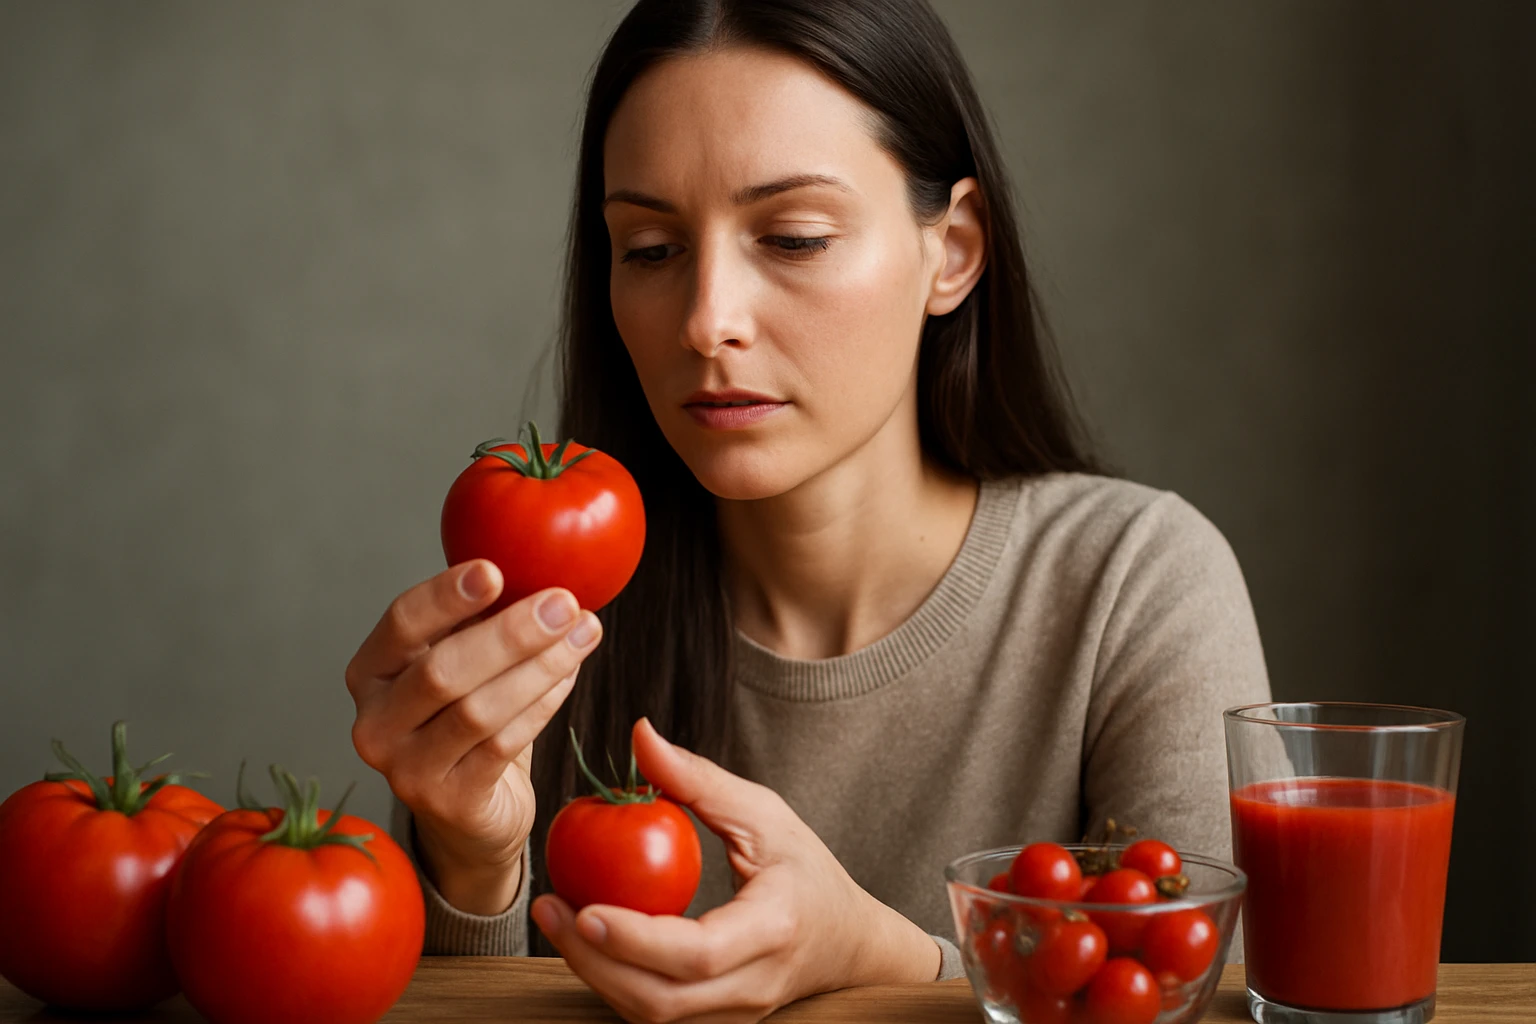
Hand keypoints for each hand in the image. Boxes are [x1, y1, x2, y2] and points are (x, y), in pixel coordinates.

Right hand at [345, 559, 601, 914]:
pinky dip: (543, 704)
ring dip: (541, 667)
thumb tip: (535, 565)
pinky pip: (504, 745)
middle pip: (443, 670)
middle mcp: (375, 723)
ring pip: (479, 711)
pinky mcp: (449, 802)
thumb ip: (479, 619)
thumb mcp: (461, 661)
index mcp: (369, 672)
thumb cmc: (464, 717)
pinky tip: (569, 674)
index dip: (446, 596)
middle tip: (563, 604)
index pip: (401, 623)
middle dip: (511, 633)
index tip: (495, 570)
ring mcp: (406, 769)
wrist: (466, 810)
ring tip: (584, 634)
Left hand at [531, 719, 939, 1022]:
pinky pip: (656, 1011)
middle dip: (594, 961)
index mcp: (774, 928)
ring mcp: (736, 1015)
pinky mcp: (717, 1023)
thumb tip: (639, 735)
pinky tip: (586, 940)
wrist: (848, 943)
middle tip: (548, 908)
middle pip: (663, 998)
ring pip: (653, 1014)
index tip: (586, 909)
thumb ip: (699, 780)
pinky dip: (614, 979)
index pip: (700, 953)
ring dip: (595, 973)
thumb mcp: (764, 813)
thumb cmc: (805, 870)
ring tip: (556, 920)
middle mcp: (755, 983)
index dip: (637, 940)